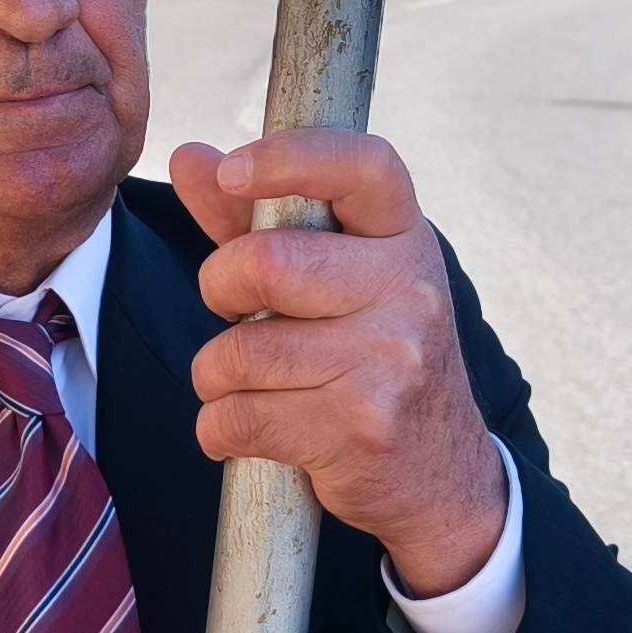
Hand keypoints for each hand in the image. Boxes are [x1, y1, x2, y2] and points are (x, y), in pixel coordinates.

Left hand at [170, 133, 506, 598]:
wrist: (442, 475)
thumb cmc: (372, 358)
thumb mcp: (336, 279)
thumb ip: (256, 221)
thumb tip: (190, 158)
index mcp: (404, 239)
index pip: (361, 167)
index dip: (289, 157)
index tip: (233, 172)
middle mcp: (408, 293)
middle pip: (265, 266)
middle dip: (220, 291)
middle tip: (236, 313)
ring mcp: (389, 362)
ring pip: (239, 354)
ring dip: (218, 377)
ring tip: (254, 385)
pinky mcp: (359, 429)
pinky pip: (237, 418)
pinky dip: (221, 431)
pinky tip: (252, 430)